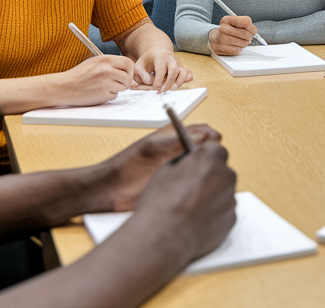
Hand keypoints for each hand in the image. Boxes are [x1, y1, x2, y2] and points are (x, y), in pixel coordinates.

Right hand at [51, 55, 136, 105]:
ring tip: (104, 87)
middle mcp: (106, 70)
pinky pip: (114, 96)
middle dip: (126, 81)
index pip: (128, 63)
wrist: (64, 87)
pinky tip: (98, 92)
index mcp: (104, 59)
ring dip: (117, 89)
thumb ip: (112, 66)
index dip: (129, 70)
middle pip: (128, 77)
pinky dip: (108, 96)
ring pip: (123, 87)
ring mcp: (105, 82)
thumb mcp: (95, 63)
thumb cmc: (79, 75)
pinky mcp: (103, 94)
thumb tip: (131, 77)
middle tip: (117, 83)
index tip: (124, 74)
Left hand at [100, 124, 223, 211]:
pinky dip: (199, 185)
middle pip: (207, 151)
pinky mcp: (176, 184)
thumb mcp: (154, 150)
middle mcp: (179, 150)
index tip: (213, 152)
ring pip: (202, 167)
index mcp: (175, 135)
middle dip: (212, 158)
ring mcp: (178, 167)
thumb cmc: (127, 166)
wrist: (111, 191)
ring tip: (200, 181)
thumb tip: (209, 137)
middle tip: (207, 168)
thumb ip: (179, 142)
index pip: (206, 132)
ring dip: (205, 173)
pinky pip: (195, 182)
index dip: (213, 140)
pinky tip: (195, 192)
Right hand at [126, 135, 236, 265]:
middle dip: (209, 179)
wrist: (164, 239)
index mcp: (211, 158)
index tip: (194, 167)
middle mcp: (227, 176)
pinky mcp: (231, 220)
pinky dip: (213, 215)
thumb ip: (185, 162)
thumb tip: (189, 164)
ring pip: (222, 193)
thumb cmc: (161, 205)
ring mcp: (231, 199)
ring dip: (211, 198)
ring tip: (189, 209)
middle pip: (221, 172)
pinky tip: (194, 221)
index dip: (202, 159)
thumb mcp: (165, 170)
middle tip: (189, 190)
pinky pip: (223, 212)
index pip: (214, 150)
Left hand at [134, 49, 193, 91]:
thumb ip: (140, 73)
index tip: (155, 87)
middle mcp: (171, 60)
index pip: (161, 68)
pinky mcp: (182, 69)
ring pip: (184, 72)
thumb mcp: (139, 65)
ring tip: (173, 88)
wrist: (158, 51)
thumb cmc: (148, 60)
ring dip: (180, 81)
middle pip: (174, 69)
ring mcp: (178, 64)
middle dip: (169, 82)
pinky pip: (189, 74)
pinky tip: (180, 84)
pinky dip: (187, 79)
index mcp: (160, 57)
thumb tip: (149, 81)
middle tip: (162, 90)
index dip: (158, 79)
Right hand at [208, 14, 258, 55]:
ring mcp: (220, 39)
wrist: (213, 38)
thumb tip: (254, 32)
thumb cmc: (227, 31)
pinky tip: (235, 46)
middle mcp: (222, 28)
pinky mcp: (220, 48)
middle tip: (248, 38)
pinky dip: (238, 49)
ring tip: (242, 42)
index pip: (246, 22)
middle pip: (244, 33)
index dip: (252, 28)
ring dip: (244, 44)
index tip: (253, 31)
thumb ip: (245, 25)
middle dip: (248, 37)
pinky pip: (236, 50)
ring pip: (241, 43)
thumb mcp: (234, 24)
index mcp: (227, 20)